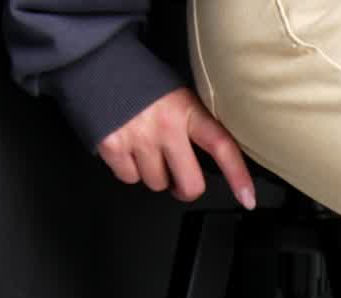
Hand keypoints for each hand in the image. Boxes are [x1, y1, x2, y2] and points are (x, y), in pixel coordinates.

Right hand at [96, 87, 255, 208]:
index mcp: (186, 110)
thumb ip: (191, 123)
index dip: (238, 176)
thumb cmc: (137, 78)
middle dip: (185, 189)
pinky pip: (129, 178)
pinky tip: (126, 149)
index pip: (221, 146)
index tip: (247, 198)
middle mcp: (165, 127)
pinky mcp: (112, 145)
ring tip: (145, 150)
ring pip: (157, 183)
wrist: (93, 57)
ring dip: (153, 174)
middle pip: (189, 184)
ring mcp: (138, 138)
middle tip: (180, 182)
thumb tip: (207, 157)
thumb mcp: (175, 94)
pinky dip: (128, 170)